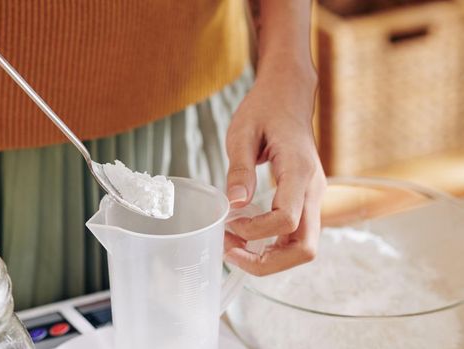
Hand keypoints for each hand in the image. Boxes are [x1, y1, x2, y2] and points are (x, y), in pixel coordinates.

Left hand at [224, 63, 325, 275]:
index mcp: (299, 170)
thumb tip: (235, 205)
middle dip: (268, 262)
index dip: (255, 231)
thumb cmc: (266, 108)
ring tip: (234, 247)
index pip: (288, 219)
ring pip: (303, 246)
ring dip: (270, 257)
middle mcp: (313, 188)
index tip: (228, 223)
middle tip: (231, 252)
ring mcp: (313, 196)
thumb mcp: (242, 132)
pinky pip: (296, 234)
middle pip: (305, 248)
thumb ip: (240, 170)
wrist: (288, 93)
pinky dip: (273, 245)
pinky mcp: (305, 198)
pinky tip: (246, 237)